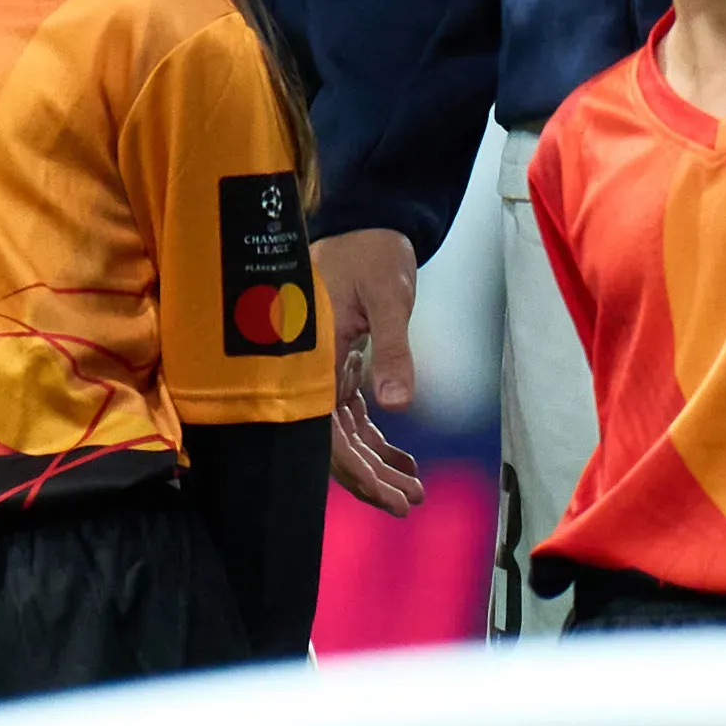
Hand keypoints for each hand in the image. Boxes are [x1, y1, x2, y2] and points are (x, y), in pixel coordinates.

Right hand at [318, 229, 422, 511]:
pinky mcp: (343, 366)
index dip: (355, 470)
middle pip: (335, 442)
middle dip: (370, 479)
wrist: (370, 220)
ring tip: (412, 491)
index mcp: (314, 356)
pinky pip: (356, 416)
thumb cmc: (372, 252)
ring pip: (346, 434)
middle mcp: (314, 371)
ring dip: (377, 464)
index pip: (325, 431)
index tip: (387, 497)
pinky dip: (379, 441)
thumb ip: (393, 350)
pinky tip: (406, 462)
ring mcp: (327, 371)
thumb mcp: (389, 298)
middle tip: (406, 505)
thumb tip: (396, 405)